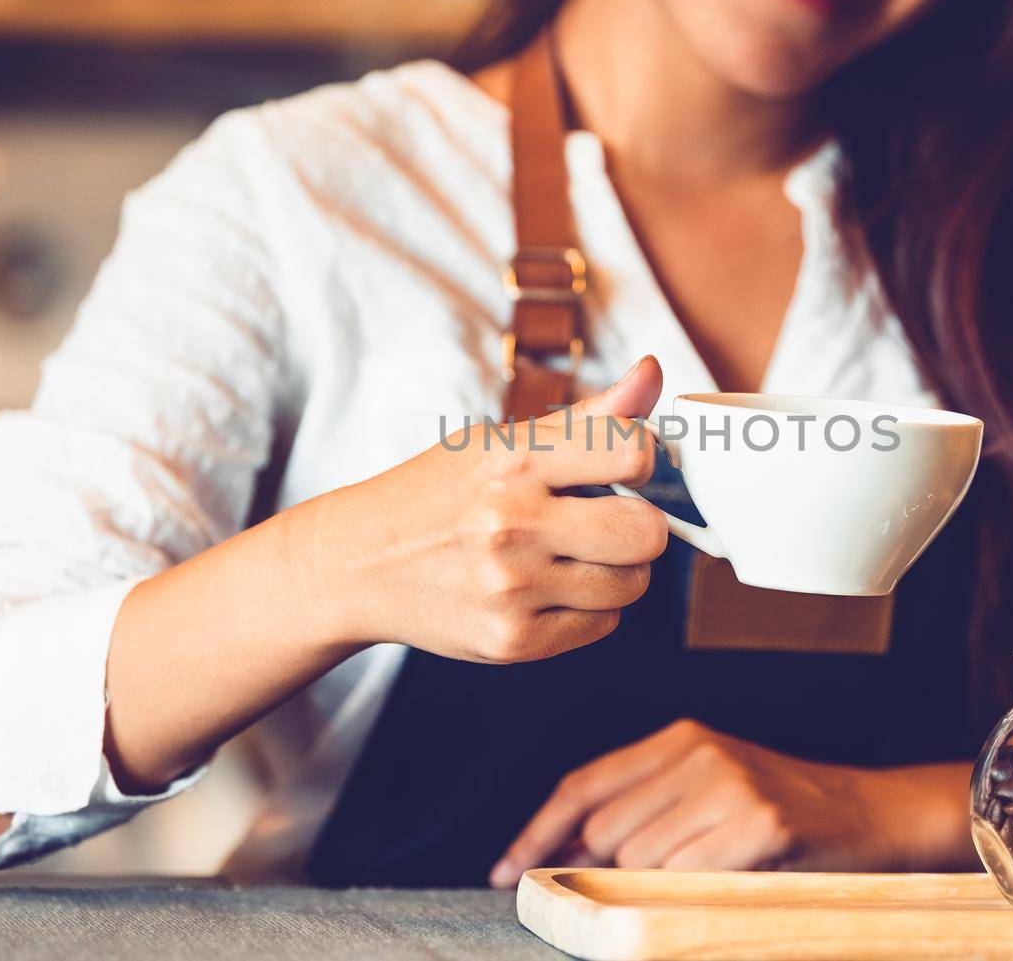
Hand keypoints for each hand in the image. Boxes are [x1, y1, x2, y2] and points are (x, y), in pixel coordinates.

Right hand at [291, 356, 668, 662]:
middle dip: (640, 526)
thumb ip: (588, 416)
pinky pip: (603, 626)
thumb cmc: (440, 493)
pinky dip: (588, 608)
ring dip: (616, 570)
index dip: (642, 460)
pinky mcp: (513, 640)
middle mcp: (512, 524)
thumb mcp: (501, 442)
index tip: (622, 468)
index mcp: (513, 462)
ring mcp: (512, 589)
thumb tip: (653, 372)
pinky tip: (547, 588)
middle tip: (607, 521)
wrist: (359, 564)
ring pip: (632, 585)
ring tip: (571, 555)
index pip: (632, 452)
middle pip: (647, 534)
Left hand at [490, 719, 974, 886]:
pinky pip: (687, 879)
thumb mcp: (706, 793)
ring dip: (656, 889)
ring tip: (705, 878)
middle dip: (603, 872)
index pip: (583, 784)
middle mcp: (700, 753)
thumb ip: (638, 813)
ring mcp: (731, 785)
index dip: (535, 831)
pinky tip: (727, 882)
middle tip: (631, 893)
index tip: (504, 871)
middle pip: (604, 831)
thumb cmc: (780, 814)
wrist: (871, 816)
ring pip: (640, 862)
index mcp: (680, 738)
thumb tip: (557, 853)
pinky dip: (693, 897)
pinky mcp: (761, 824)